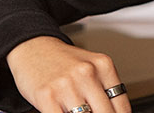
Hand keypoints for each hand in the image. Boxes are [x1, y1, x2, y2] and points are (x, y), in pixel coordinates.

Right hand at [6, 36, 131, 112]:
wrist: (31, 46)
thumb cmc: (61, 61)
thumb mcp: (90, 67)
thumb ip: (104, 89)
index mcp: (103, 65)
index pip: (122, 107)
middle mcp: (87, 73)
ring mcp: (67, 85)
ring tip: (77, 112)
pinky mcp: (47, 96)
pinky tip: (63, 112)